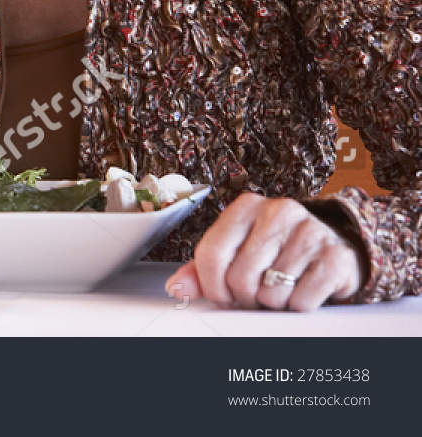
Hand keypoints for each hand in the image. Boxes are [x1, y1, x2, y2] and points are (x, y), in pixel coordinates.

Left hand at [166, 193, 363, 311]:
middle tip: (257, 295)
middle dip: (245, 298)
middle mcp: (278, 210)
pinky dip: (299, 306)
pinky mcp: (336, 256)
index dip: (213, 287)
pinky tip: (303, 291)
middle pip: (239, 277)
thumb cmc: (277, 252)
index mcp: (246, 206)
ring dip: (273, 302)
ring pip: (271, 291)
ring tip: (281, 289)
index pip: (211, 255)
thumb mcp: (238, 251)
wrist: (334, 247)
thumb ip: (203, 268)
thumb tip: (176, 287)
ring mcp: (310, 231)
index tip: (223, 295)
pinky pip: (303, 300)